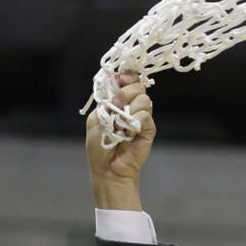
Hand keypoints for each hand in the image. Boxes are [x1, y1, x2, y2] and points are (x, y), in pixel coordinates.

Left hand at [85, 73, 155, 210]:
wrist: (107, 168)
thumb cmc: (99, 146)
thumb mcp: (96, 119)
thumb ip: (106, 101)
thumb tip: (116, 86)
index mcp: (119, 101)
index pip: (129, 80)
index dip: (125, 77)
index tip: (119, 80)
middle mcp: (132, 106)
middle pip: (137, 86)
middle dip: (124, 93)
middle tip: (114, 107)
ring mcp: (141, 117)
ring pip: (143, 99)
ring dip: (128, 109)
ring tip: (119, 125)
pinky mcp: (149, 129)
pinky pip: (146, 115)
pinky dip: (135, 121)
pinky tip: (128, 132)